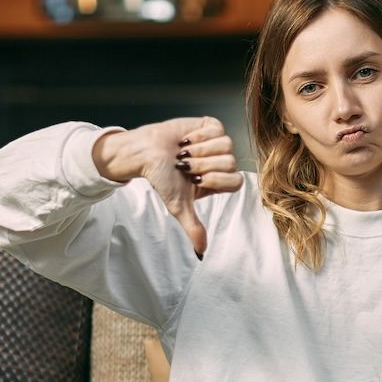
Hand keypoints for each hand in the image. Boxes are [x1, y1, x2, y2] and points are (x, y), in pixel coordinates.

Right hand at [92, 116, 242, 255]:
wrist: (146, 153)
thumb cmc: (162, 178)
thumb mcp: (178, 206)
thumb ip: (193, 228)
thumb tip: (201, 254)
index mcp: (219, 182)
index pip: (235, 182)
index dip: (215, 179)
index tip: (194, 180)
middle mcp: (222, 163)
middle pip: (230, 162)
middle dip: (203, 164)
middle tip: (184, 166)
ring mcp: (218, 144)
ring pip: (226, 146)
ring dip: (199, 150)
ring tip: (183, 153)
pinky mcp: (211, 126)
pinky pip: (217, 130)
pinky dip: (199, 135)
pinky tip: (186, 140)